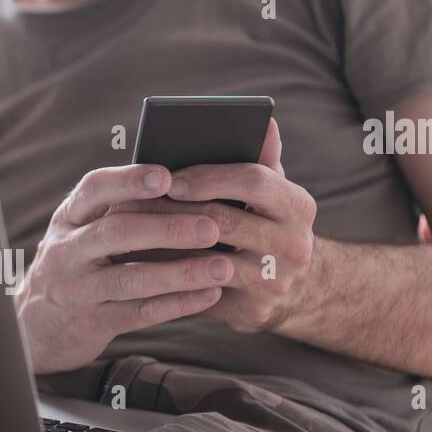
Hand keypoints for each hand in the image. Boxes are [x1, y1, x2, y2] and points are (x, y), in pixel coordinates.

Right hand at [15, 164, 229, 374]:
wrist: (35, 326)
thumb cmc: (77, 265)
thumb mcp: (83, 232)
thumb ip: (121, 209)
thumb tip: (184, 181)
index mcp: (69, 217)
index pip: (94, 189)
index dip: (129, 180)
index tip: (167, 176)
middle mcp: (66, 250)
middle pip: (116, 233)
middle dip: (167, 228)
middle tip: (212, 227)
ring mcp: (76, 289)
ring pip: (131, 278)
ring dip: (181, 273)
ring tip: (222, 266)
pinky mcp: (90, 323)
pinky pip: (139, 313)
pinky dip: (177, 304)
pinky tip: (209, 296)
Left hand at [116, 119, 317, 332]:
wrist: (291, 287)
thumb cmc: (265, 224)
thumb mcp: (270, 191)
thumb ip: (262, 158)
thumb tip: (264, 120)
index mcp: (299, 206)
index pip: (254, 181)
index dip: (209, 178)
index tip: (170, 179)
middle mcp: (296, 246)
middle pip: (226, 221)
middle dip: (177, 210)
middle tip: (136, 204)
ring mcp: (276, 282)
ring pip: (209, 259)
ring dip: (166, 245)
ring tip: (132, 231)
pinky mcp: (254, 311)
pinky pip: (202, 291)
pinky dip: (171, 275)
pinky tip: (144, 262)